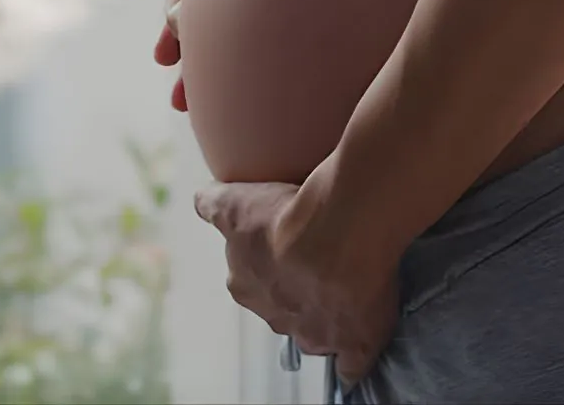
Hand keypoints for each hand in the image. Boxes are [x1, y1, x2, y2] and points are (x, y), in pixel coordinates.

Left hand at [194, 179, 399, 386]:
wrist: (335, 236)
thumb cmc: (288, 216)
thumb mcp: (236, 202)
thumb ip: (215, 204)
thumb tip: (202, 199)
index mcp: (245, 284)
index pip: (252, 281)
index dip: (272, 264)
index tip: (289, 247)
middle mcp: (275, 315)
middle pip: (282, 307)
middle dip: (298, 290)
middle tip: (321, 259)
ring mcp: (314, 335)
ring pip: (316, 331)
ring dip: (328, 313)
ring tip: (352, 285)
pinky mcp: (353, 345)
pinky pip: (352, 364)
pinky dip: (354, 356)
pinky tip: (361, 342)